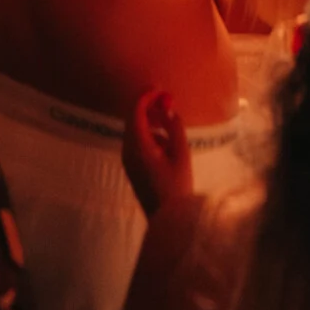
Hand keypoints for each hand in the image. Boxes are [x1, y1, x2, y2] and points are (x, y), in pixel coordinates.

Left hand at [123, 89, 193, 217]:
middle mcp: (128, 151)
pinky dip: (148, 134)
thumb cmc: (177, 187)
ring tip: (169, 124)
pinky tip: (165, 143)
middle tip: (166, 103)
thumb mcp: (181, 154)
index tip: (161, 89)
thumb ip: (175, 127)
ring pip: (135, 130)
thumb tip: (169, 110)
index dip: (147, 96)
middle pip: (132, 119)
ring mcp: (128, 160)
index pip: (136, 111)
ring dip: (150, 121)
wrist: (167, 219)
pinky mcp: (132, 167)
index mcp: (138, 146)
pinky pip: (137, 142)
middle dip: (148, 107)